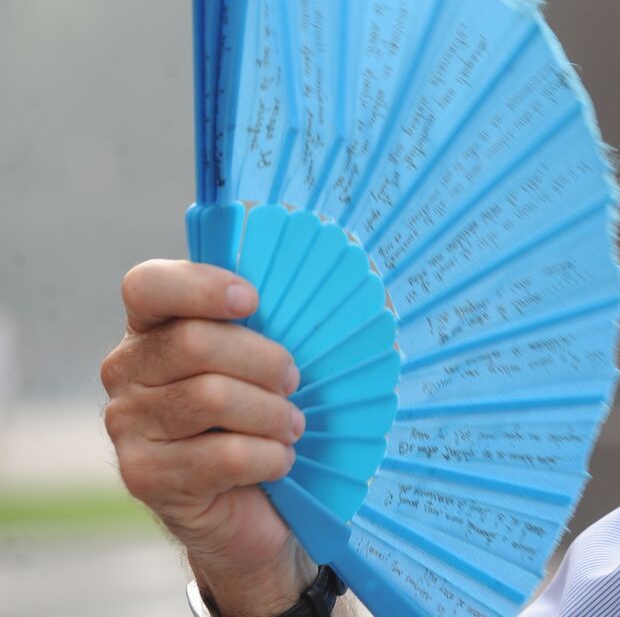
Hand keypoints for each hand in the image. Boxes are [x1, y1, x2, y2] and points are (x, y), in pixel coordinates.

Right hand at [101, 259, 315, 614]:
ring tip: (292, 426)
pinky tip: (279, 461)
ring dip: (272, 413)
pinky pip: (224, 455)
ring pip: (211, 397)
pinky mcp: (145, 476)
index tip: (253, 302)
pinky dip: (269, 456)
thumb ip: (263, 322)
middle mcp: (125, 371)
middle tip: (293, 381)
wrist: (250, 508)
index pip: (147, 286)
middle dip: (264, 360)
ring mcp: (127, 426)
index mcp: (150, 327)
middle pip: (194, 342)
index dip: (201, 287)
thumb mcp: (262, 359)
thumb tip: (320, 285)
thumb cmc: (260, 414)